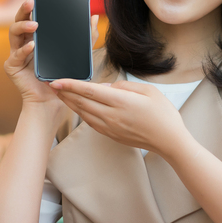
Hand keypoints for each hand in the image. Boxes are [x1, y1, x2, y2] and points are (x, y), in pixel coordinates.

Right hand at [4, 0, 99, 108]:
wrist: (54, 100)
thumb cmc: (62, 76)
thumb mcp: (77, 54)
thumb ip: (86, 37)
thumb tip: (94, 16)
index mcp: (36, 36)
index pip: (32, 15)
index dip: (34, 4)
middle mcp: (24, 41)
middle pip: (19, 19)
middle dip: (24, 9)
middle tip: (32, 1)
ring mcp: (16, 53)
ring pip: (13, 33)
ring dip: (23, 26)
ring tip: (35, 25)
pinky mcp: (12, 66)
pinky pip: (15, 55)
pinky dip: (24, 50)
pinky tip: (32, 46)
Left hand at [49, 79, 191, 157]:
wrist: (169, 142)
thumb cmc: (163, 114)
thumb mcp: (148, 91)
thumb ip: (124, 86)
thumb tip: (105, 86)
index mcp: (121, 102)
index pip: (89, 91)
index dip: (70, 85)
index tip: (56, 80)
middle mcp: (112, 116)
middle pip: (81, 103)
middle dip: (65, 93)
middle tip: (52, 85)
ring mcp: (111, 128)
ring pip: (84, 114)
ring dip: (70, 104)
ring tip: (60, 95)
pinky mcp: (111, 135)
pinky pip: (91, 122)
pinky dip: (81, 113)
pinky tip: (77, 108)